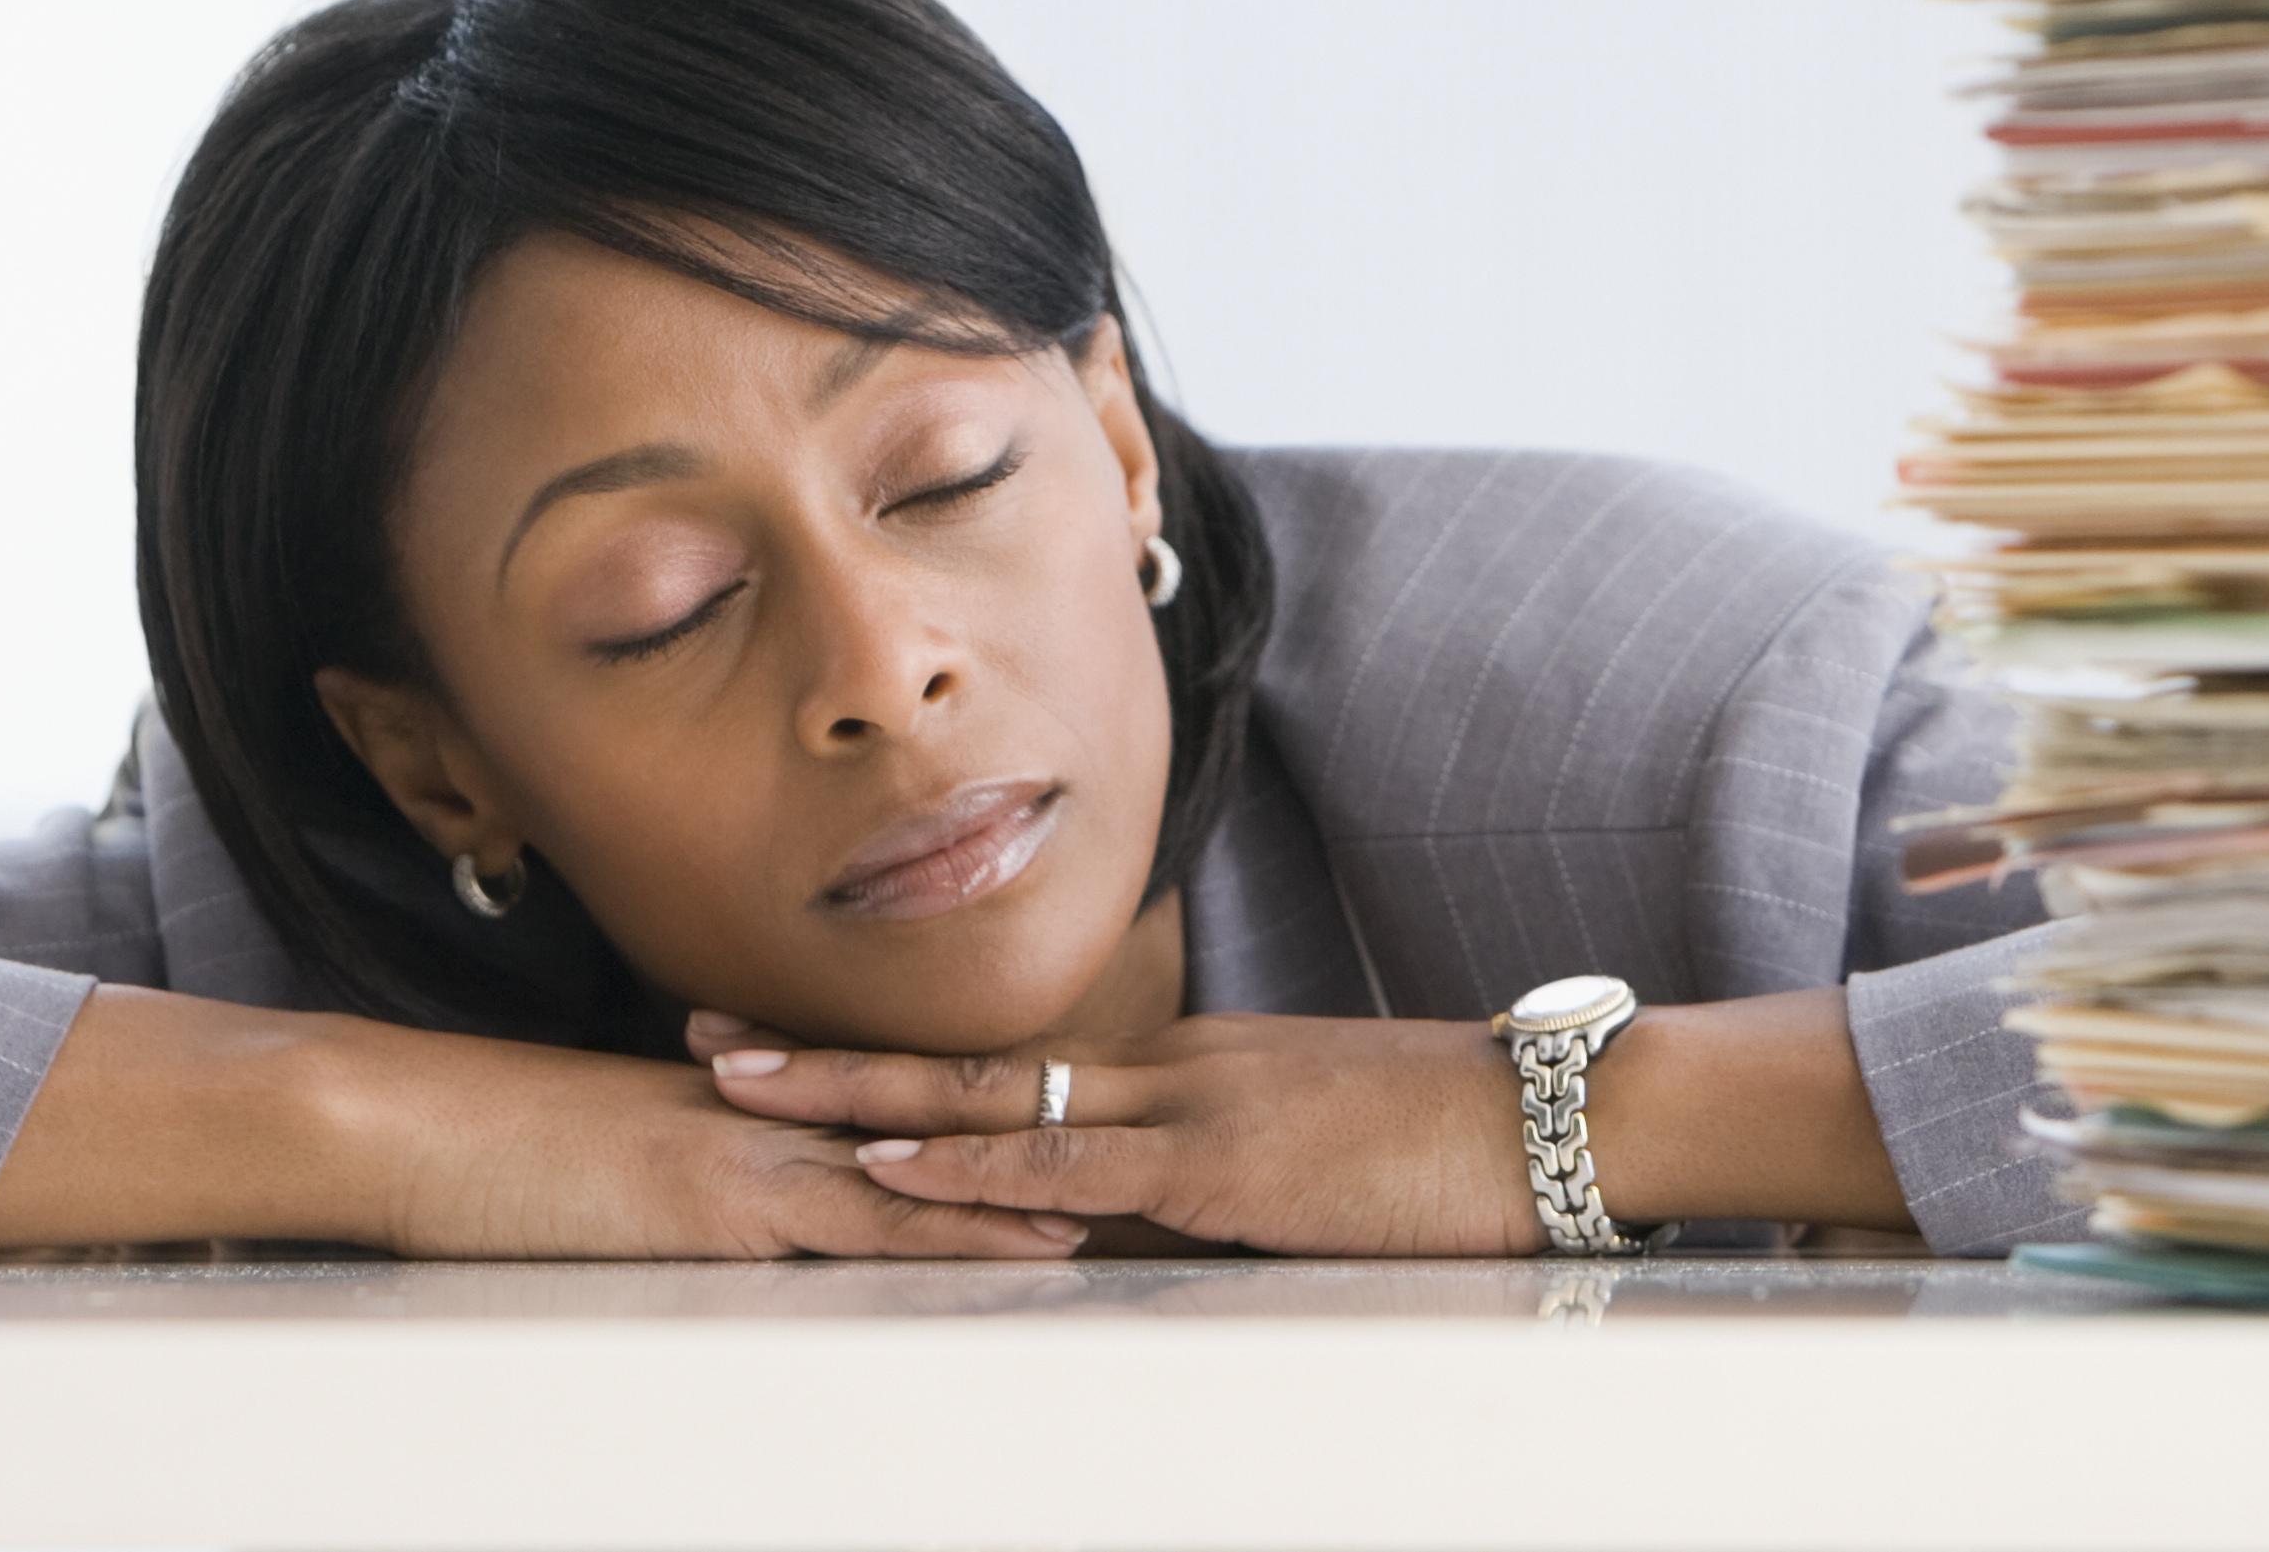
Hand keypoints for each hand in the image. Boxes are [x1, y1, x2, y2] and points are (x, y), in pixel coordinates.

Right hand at [0, 984, 1088, 1259]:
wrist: (407, 1124)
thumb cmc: (486, 1152)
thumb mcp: (610, 1158)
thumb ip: (687, 1170)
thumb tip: (737, 1205)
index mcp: (748, 1105)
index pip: (894, 1110)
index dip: (997, 1120)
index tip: (1086, 1131)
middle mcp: (768, 1119)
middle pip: (935, 1132)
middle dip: (1043, 1151)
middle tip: (1151, 1164)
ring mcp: (748, 1158)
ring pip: (918, 1173)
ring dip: (1023, 1194)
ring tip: (1130, 1204)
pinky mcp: (720, 1207)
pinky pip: (855, 1224)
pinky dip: (944, 1232)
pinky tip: (1019, 1244)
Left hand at [687, 1006, 1543, 1256]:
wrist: (1557, 1115)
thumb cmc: (1456, 1144)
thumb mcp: (1320, 1150)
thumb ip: (1231, 1176)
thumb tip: (1158, 1226)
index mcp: (1192, 1067)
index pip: (1017, 1064)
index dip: (903, 1063)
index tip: (799, 1049)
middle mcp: (1170, 1069)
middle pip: (968, 1063)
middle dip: (834, 1059)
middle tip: (711, 1042)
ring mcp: (1191, 1110)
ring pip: (991, 1103)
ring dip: (861, 1101)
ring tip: (749, 1091)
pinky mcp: (1222, 1168)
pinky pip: (1071, 1169)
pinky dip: (973, 1171)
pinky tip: (893, 1170)